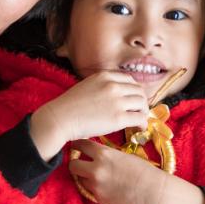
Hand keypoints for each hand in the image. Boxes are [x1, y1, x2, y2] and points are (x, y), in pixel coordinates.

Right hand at [31, 71, 148, 160]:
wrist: (60, 118)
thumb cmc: (69, 105)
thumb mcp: (87, 85)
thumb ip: (103, 86)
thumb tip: (115, 95)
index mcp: (105, 75)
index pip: (129, 79)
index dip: (134, 89)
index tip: (134, 97)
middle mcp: (114, 86)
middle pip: (138, 90)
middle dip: (141, 100)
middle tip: (139, 110)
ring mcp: (117, 101)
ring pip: (142, 103)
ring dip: (144, 111)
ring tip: (140, 118)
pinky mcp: (119, 118)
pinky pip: (139, 118)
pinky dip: (143, 123)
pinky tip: (140, 127)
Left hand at [70, 140, 204, 203]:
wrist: (153, 191)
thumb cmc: (143, 171)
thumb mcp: (122, 156)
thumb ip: (106, 155)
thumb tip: (94, 155)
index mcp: (103, 154)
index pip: (80, 146)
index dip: (77, 146)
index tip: (77, 147)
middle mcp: (95, 170)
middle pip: (73, 165)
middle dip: (75, 163)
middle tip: (80, 163)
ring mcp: (96, 186)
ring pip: (80, 180)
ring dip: (85, 178)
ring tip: (97, 177)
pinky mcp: (99, 200)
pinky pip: (91, 192)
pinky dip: (95, 189)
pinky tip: (107, 188)